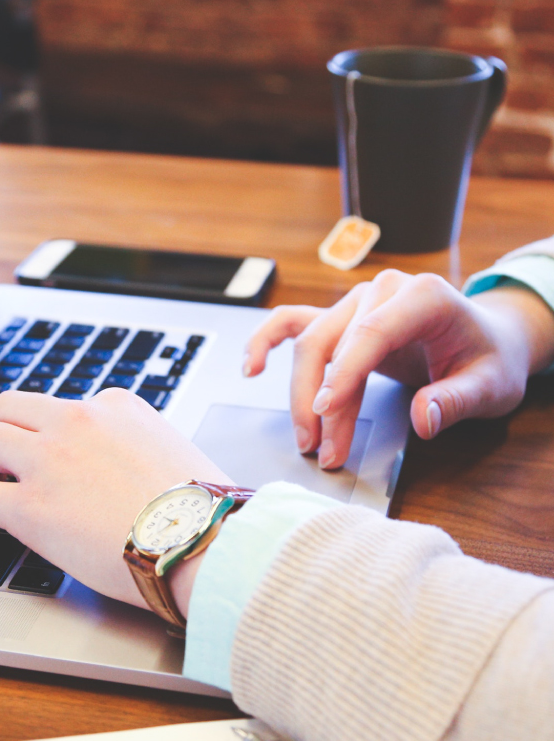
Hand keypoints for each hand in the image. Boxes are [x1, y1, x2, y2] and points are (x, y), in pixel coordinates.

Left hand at [0, 388, 229, 613]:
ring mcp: (49, 460)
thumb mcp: (174, 451)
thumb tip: (130, 469)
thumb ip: (141, 447)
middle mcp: (76, 421)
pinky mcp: (30, 506)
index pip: (63, 407)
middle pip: (8, 407)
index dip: (47, 433)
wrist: (203, 540)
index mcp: (115, 405)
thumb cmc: (202, 508)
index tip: (43, 453)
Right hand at [244, 270, 553, 469]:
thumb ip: (458, 399)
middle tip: (324, 449)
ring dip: (301, 393)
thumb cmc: (487, 358)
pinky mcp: (340, 318)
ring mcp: (356, 302)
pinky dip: (267, 341)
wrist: (487, 340)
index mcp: (422, 295)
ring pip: (310, 343)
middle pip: (333, 342)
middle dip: (322, 400)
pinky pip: (293, 323)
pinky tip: (251, 367)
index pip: (372, 332)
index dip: (345, 373)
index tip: (326, 411)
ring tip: (307, 439)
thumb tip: (425, 418)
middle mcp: (382, 292)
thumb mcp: (490, 384)